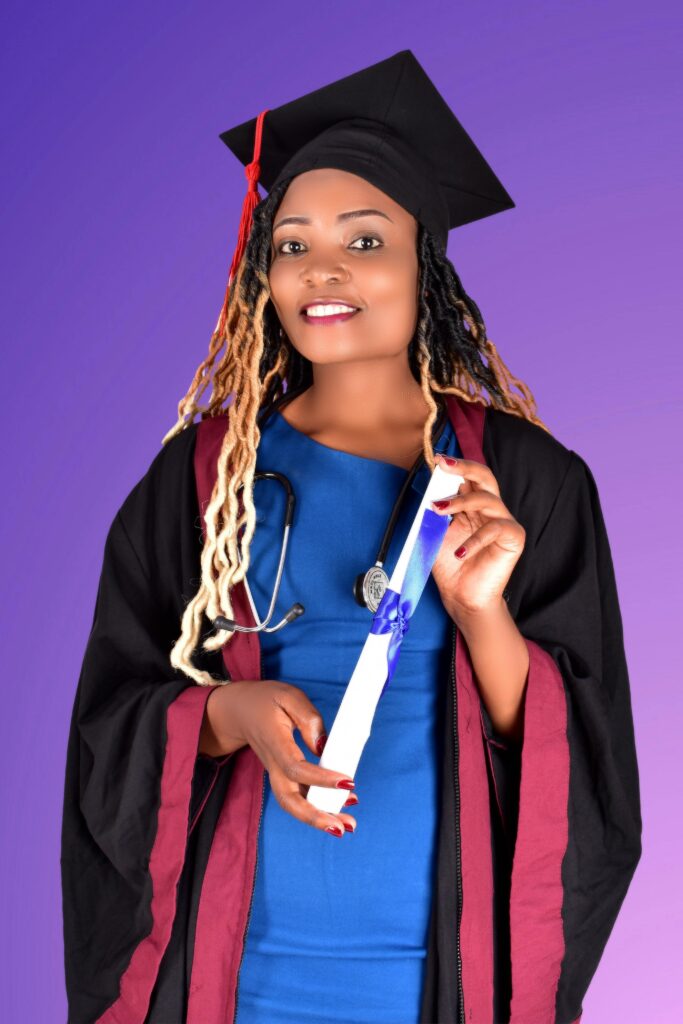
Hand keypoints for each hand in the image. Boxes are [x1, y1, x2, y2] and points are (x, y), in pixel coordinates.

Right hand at [201, 680, 357, 837]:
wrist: (239, 711)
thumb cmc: (266, 700)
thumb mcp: (288, 695)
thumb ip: (308, 718)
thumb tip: (323, 746)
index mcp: (274, 742)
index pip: (295, 767)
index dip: (321, 778)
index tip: (348, 781)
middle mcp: (273, 764)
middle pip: (289, 800)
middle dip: (315, 817)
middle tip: (343, 827)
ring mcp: (276, 773)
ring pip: (293, 804)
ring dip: (318, 819)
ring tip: (347, 826)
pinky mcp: (282, 776)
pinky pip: (297, 797)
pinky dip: (317, 807)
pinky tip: (340, 809)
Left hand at [429, 453, 525, 619]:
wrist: (462, 597)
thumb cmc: (450, 566)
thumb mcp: (435, 533)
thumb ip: (435, 513)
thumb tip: (430, 491)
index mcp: (472, 505)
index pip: (468, 478)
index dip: (454, 467)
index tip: (436, 459)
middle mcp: (490, 509)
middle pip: (484, 477)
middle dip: (465, 467)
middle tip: (445, 464)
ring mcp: (503, 521)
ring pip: (488, 499)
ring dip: (461, 502)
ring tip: (438, 510)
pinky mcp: (513, 537)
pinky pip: (496, 528)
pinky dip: (475, 539)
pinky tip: (460, 553)